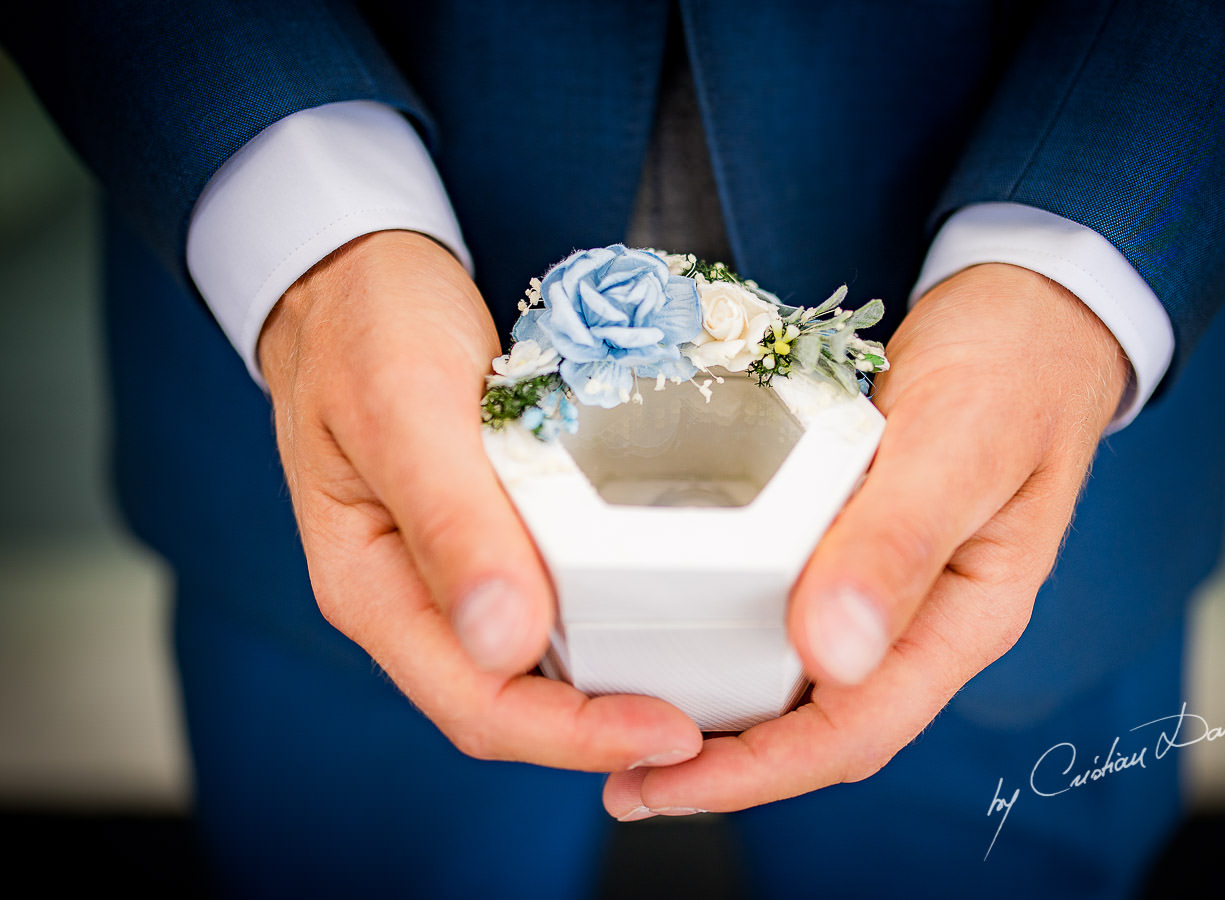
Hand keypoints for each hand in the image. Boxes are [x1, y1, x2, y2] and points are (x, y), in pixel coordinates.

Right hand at [259, 231, 701, 770]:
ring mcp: (445, 572)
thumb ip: (449, 521)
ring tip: (696, 684)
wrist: (350, 272)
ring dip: (606, 689)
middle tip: (704, 722)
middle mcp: (409, 598)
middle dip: (602, 727)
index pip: (474, 703)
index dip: (572, 735)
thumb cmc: (366, 326)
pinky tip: (658, 611)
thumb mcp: (407, 406)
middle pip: (506, 704)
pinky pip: (544, 607)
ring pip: (529, 667)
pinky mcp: (482, 537)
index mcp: (370, 587)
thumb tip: (502, 645)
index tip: (669, 731)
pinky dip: (600, 624)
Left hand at [604, 263, 1128, 816]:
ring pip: (804, 684)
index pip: (857, 729)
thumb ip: (900, 543)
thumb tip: (834, 655)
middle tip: (624, 777)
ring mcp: (892, 588)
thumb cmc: (1014, 366)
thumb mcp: (959, 443)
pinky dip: (734, 640)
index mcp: (966, 617)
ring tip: (633, 720)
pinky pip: (792, 616)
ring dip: (725, 714)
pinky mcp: (858, 548)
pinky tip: (680, 632)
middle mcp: (926, 620)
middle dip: (726, 766)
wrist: (1034, 309)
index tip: (663, 786)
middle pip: (823, 727)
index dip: (757, 773)